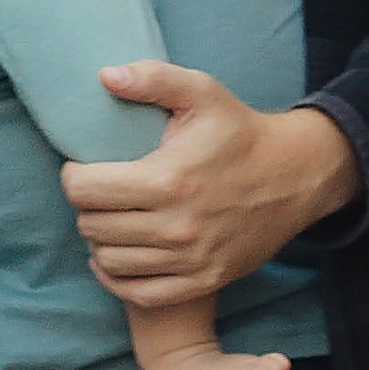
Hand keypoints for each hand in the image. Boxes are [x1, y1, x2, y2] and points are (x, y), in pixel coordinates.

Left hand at [62, 64, 358, 307]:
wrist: (296, 176)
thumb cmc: (240, 132)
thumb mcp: (202, 93)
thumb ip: (152, 79)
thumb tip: (104, 76)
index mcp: (168, 180)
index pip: (85, 191)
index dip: (72, 177)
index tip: (80, 167)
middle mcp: (177, 226)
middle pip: (92, 227)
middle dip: (85, 207)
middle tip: (97, 191)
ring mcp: (191, 259)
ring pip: (109, 261)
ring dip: (99, 240)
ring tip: (109, 217)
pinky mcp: (203, 280)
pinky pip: (139, 293)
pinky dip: (117, 277)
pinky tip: (114, 256)